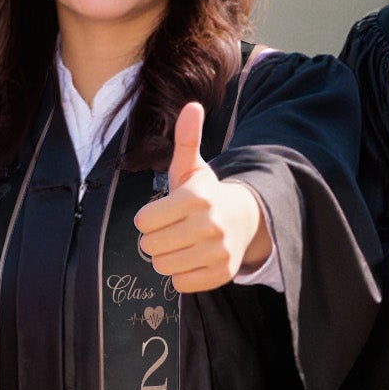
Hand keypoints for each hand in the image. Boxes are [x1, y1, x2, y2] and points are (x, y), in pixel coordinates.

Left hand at [133, 102, 267, 292]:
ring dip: (166, 257)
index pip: (144, 222)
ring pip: (163, 267)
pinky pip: (180, 283)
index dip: (147, 219)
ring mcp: (218, 252)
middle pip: (150, 247)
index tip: (161, 213)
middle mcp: (210, 226)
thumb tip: (192, 106)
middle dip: (154, 239)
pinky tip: (192, 258)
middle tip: (171, 230)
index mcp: (197, 198)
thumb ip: (186, 139)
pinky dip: (181, 274)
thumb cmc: (206, 194)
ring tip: (180, 244)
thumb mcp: (192, 167)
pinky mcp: (222, 274)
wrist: (244, 219)